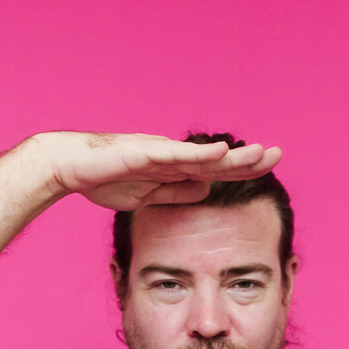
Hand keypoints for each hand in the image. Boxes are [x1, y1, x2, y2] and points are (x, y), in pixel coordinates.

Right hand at [37, 132, 282, 212]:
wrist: (70, 166)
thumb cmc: (104, 179)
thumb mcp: (149, 195)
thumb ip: (176, 193)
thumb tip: (206, 190)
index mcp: (174, 168)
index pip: (215, 171)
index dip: (241, 171)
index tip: (267, 169)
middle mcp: (173, 156)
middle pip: (217, 160)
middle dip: (248, 159)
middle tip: (279, 154)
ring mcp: (161, 152)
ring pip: (204, 155)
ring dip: (233, 156)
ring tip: (261, 154)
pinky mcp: (146, 153)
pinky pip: (178, 155)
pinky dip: (201, 154)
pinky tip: (222, 152)